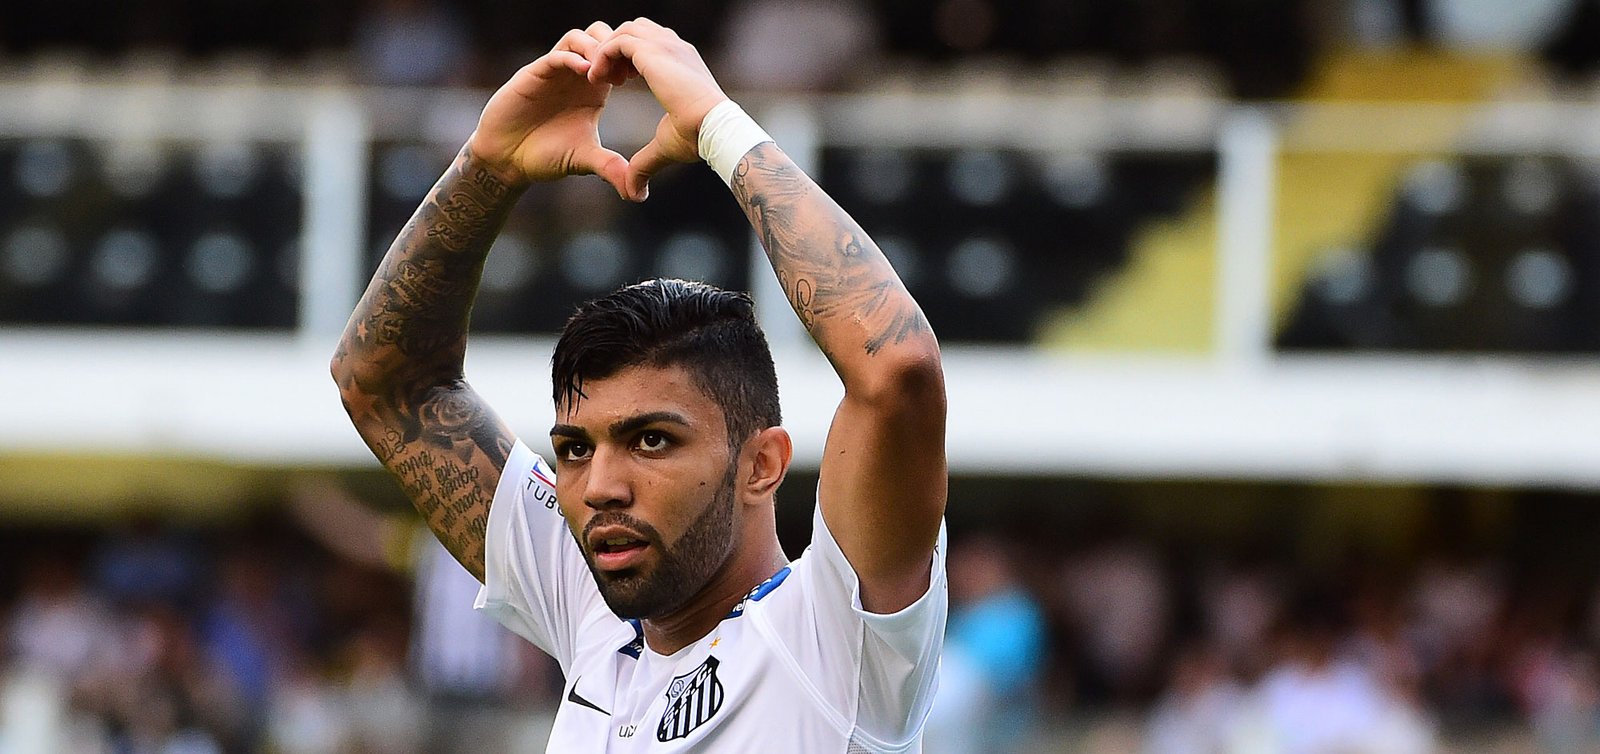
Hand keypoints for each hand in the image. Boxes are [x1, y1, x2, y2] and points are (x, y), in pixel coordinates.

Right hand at [467, 23, 630, 198]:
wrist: (507, 160)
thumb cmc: (546, 156)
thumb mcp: (584, 160)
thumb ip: (610, 167)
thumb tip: (637, 193)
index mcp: (595, 89)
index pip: (618, 57)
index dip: (632, 60)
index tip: (642, 78)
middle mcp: (576, 75)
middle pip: (602, 36)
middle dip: (617, 47)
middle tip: (625, 72)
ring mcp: (555, 72)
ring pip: (580, 38)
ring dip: (596, 48)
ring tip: (605, 74)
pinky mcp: (534, 74)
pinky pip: (557, 54)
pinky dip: (573, 57)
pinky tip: (586, 74)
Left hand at [587, 18, 729, 200]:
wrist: (715, 129)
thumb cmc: (700, 138)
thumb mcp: (666, 146)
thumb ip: (645, 162)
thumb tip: (634, 194)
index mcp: (683, 61)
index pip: (653, 41)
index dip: (631, 58)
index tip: (621, 82)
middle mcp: (675, 48)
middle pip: (637, 28)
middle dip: (617, 50)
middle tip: (609, 79)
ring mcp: (666, 46)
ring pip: (624, 31)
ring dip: (607, 52)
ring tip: (599, 79)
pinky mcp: (653, 52)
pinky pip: (616, 42)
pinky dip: (602, 56)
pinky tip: (597, 81)